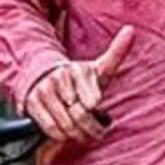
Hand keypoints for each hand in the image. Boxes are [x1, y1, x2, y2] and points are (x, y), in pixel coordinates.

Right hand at [23, 26, 135, 146]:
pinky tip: (67, 133)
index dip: (96, 111)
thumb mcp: (98, 68)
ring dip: (77, 134)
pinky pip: (51, 127)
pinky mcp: (33, 103)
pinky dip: (61, 135)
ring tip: (84, 134)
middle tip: (96, 133)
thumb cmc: (80, 78)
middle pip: (80, 115)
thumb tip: (130, 29)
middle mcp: (59, 78)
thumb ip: (116, 52)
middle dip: (90, 128)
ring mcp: (44, 91)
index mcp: (78, 69)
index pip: (92, 100)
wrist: (47, 77)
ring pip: (65, 124)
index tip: (98, 112)